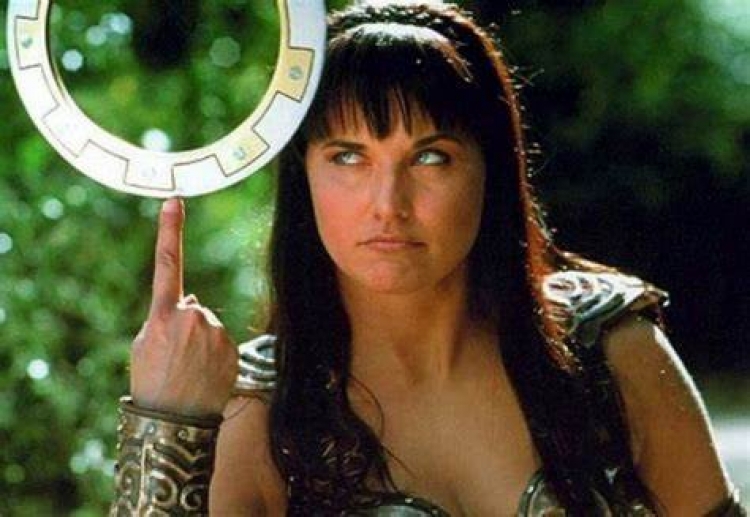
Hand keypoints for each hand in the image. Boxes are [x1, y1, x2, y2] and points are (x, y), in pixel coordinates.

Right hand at [130, 198, 238, 416]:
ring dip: (201, 341)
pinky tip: (205, 374)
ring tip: (190, 370)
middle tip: (175, 357)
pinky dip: (216, 353)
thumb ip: (165, 316)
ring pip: (208, 326)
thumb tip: (193, 301)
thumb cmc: (151, 382)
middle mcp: (192, 317)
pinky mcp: (232, 347)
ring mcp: (215, 332)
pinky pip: (222, 342)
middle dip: (185, 324)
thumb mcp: (144, 345)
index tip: (174, 200)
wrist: (174, 421)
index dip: (169, 230)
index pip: (167, 264)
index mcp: (163, 314)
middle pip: (192, 308)